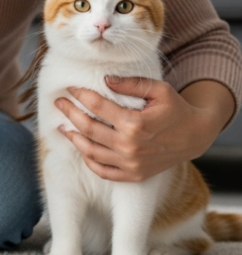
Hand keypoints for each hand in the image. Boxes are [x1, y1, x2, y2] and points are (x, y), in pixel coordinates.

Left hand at [54, 77, 229, 181]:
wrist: (196, 136)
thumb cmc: (176, 110)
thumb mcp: (160, 90)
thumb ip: (132, 84)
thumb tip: (105, 79)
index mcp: (135, 123)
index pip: (98, 106)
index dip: (81, 95)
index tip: (70, 88)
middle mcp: (129, 146)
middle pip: (88, 128)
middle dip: (70, 113)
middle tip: (58, 103)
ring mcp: (130, 163)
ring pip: (90, 151)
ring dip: (73, 138)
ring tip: (62, 127)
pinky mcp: (133, 175)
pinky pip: (102, 171)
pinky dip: (89, 161)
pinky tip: (81, 148)